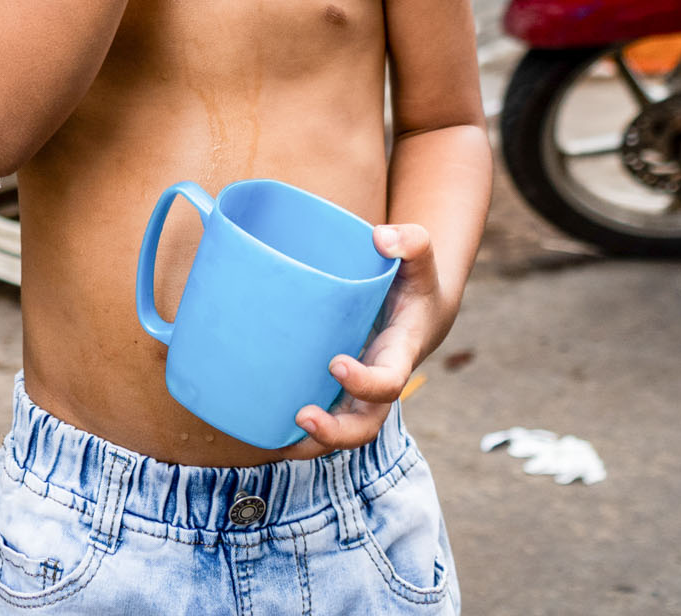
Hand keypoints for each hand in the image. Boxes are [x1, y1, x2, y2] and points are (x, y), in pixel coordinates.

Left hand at [284, 223, 440, 456]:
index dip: (365, 382)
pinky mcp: (337, 391)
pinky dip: (293, 429)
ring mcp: (357, 394)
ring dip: (310, 443)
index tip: (336, 363)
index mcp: (399, 355)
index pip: (389, 382)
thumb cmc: (414, 284)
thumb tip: (380, 238)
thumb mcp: (420, 259)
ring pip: (339, 433)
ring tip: (273, 437)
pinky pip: (320, 419)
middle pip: (364, 427)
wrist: (418, 313)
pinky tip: (260, 424)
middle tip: (302, 416)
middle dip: (334, 432)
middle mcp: (378, 385)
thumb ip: (412, 241)